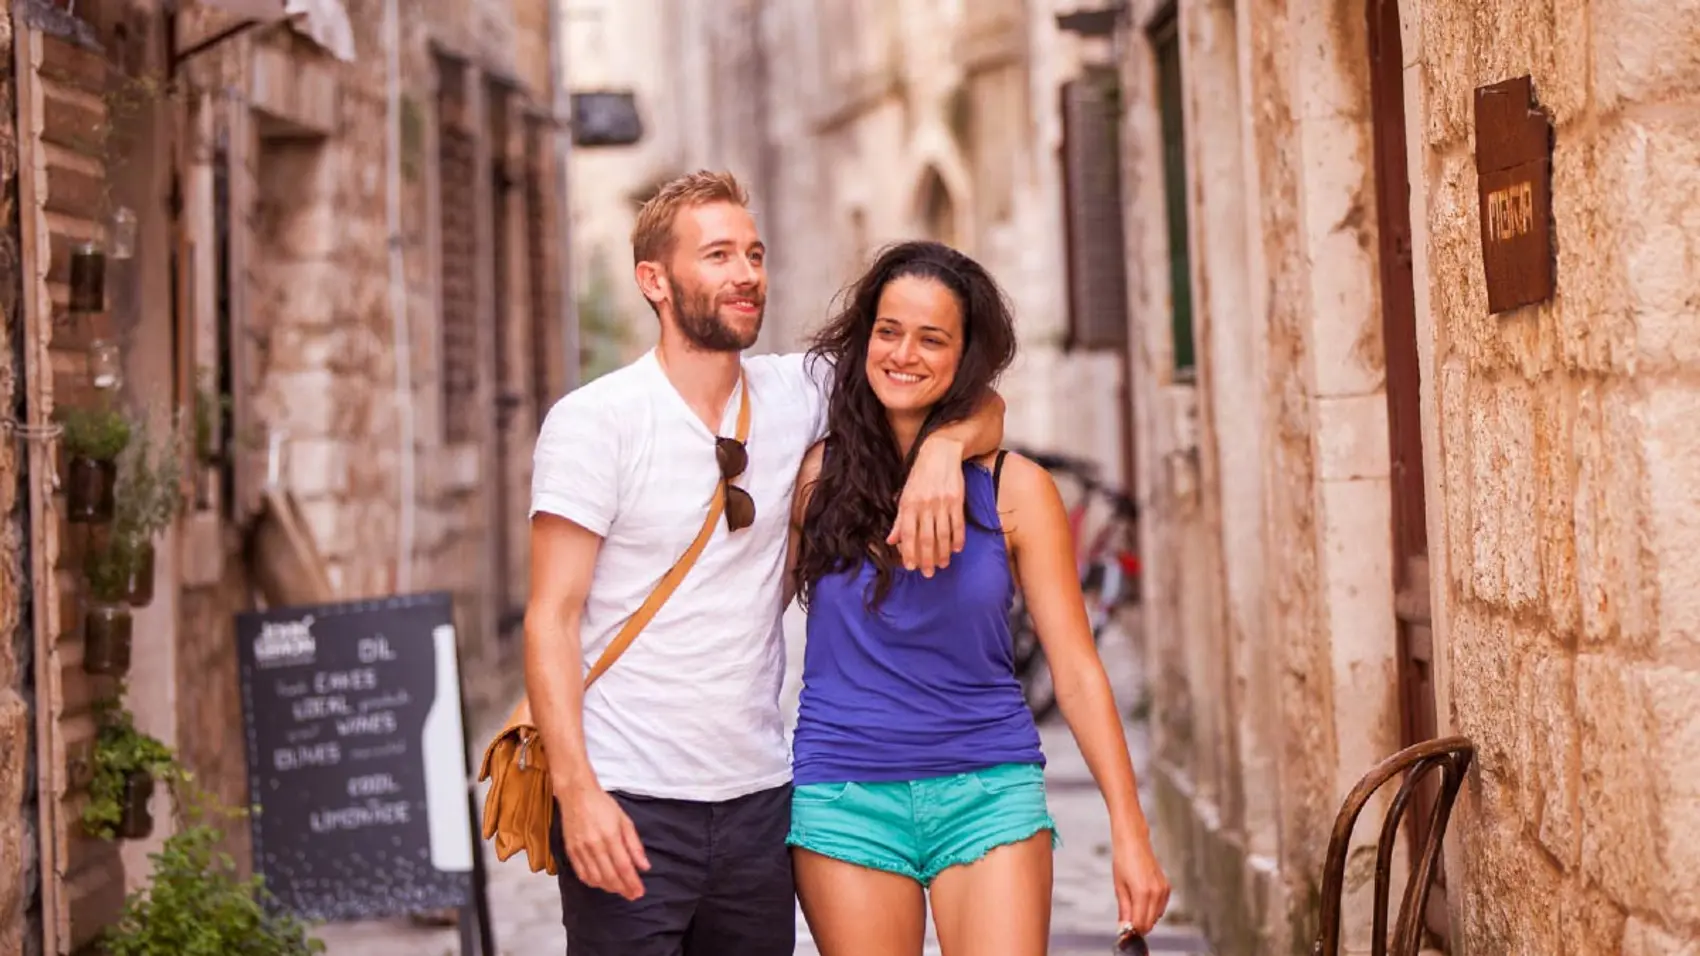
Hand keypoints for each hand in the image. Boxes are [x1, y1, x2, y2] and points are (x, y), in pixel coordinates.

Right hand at [557, 782, 650, 899]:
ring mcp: (581, 850)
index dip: (632, 883)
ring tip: (619, 890)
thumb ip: (635, 845)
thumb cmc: (603, 805)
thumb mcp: (625, 821)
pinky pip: (582, 874)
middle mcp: (595, 845)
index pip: (624, 867)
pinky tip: (601, 884)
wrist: (577, 795)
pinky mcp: (571, 851)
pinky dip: (593, 883)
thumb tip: (644, 867)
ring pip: (596, 878)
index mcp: (611, 836)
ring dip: (609, 888)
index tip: (640, 892)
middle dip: (623, 889)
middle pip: (610, 876)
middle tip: (632, 895)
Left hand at [887, 437, 966, 576]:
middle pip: (926, 538)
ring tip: (943, 565)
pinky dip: (958, 539)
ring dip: (943, 553)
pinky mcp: (957, 500)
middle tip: (929, 573)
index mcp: (909, 504)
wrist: (940, 454)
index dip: (908, 552)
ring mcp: (942, 503)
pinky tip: (956, 549)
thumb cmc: (920, 476)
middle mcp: (925, 505)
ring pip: (943, 534)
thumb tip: (891, 540)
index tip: (911, 567)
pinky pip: (958, 524)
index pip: (908, 534)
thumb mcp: (904, 495)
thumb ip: (899, 520)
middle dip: (927, 559)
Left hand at [1112, 830, 1169, 936]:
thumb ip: (1124, 909)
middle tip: (1126, 922)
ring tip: (1132, 907)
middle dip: (1138, 926)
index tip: (1125, 931)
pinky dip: (1152, 910)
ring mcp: (1164, 890)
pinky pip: (1160, 908)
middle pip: (1150, 923)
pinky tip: (1142, 901)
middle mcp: (1156, 893)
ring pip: (1156, 917)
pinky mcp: (1167, 887)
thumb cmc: (1124, 859)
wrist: (1133, 841)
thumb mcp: (1119, 886)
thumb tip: (1124, 927)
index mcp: (1143, 892)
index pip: (1141, 924)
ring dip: (1145, 918)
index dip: (1132, 931)